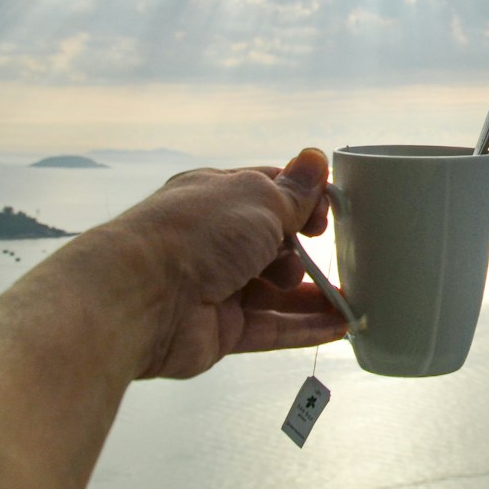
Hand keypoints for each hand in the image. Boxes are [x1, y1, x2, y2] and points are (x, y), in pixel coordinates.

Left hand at [110, 148, 348, 378]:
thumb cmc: (193, 235)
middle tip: (319, 251)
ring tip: (350, 297)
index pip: (270, 194)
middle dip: (302, 249)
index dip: (303, 202)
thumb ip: (293, 191)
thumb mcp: (257, 199)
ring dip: (312, 293)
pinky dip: (304, 328)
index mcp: (217, 197)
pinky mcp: (220, 330)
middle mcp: (214, 241)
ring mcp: (216, 287)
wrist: (138, 299)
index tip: (326, 216)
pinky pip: (271, 328)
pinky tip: (340, 327)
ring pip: (274, 290)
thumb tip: (315, 158)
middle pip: (273, 244)